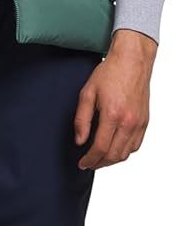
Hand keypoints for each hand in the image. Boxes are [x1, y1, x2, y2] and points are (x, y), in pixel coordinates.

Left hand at [73, 28, 156, 169]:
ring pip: (127, 153)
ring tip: (100, 159)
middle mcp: (129, 121)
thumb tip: (80, 141)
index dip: (90, 159)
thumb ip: (81, 119)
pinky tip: (115, 149)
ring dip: (112, 160)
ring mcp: (139, 122)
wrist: (132, 60)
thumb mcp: (87, 93)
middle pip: (115, 155)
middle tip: (89, 164)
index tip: (82, 163)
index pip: (101, 148)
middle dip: (100, 163)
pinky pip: (136, 145)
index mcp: (113, 114)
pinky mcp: (145, 121)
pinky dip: (125, 151)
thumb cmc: (110, 73)